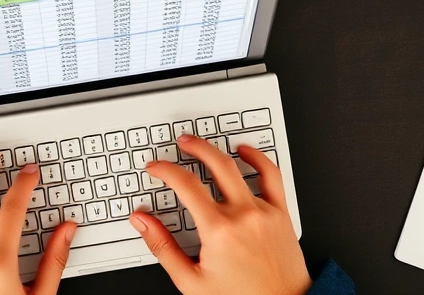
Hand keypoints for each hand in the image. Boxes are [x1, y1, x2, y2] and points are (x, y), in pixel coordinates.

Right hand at [129, 135, 310, 294]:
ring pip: (240, 167)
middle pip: (215, 164)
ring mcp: (264, 211)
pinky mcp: (281, 214)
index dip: (165, 170)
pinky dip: (259, 159)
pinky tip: (246, 152)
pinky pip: (272, 176)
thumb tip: (142, 222)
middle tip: (181, 143)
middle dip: (194, 147)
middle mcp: (242, 215)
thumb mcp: (191, 281)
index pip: (185, 185)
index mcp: (218, 230)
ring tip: (205, 145)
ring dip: (219, 150)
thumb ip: (162, 247)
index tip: (156, 168)